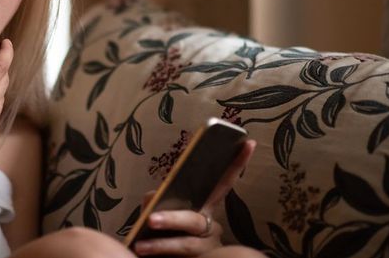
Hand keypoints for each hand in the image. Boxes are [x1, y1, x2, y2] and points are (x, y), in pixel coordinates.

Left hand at [133, 140, 255, 255]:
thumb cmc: (164, 232)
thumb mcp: (161, 211)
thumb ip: (157, 201)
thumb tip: (152, 202)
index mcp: (205, 209)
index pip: (222, 184)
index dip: (236, 165)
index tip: (249, 142)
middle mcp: (211, 227)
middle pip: (195, 220)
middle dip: (172, 219)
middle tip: (151, 219)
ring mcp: (207, 248)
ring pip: (187, 245)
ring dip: (161, 245)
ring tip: (140, 246)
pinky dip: (158, 256)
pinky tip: (139, 251)